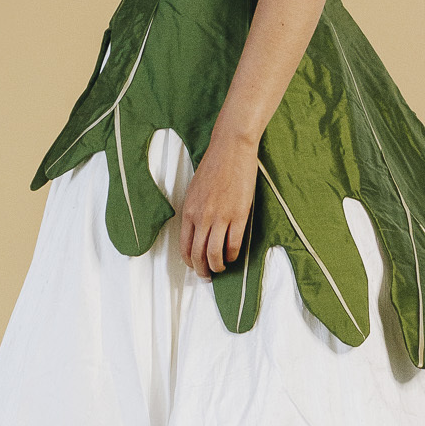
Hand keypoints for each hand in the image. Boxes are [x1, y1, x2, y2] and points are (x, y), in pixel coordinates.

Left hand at [178, 129, 257, 277]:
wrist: (230, 149)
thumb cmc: (214, 166)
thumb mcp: (194, 191)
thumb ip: (194, 211)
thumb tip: (196, 230)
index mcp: (189, 211)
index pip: (185, 246)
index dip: (190, 261)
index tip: (195, 266)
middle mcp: (202, 217)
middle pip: (199, 254)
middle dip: (202, 270)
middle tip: (207, 276)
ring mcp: (221, 217)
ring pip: (215, 254)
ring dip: (217, 266)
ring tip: (221, 269)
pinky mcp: (239, 215)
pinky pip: (234, 244)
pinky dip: (232, 255)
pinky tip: (233, 256)